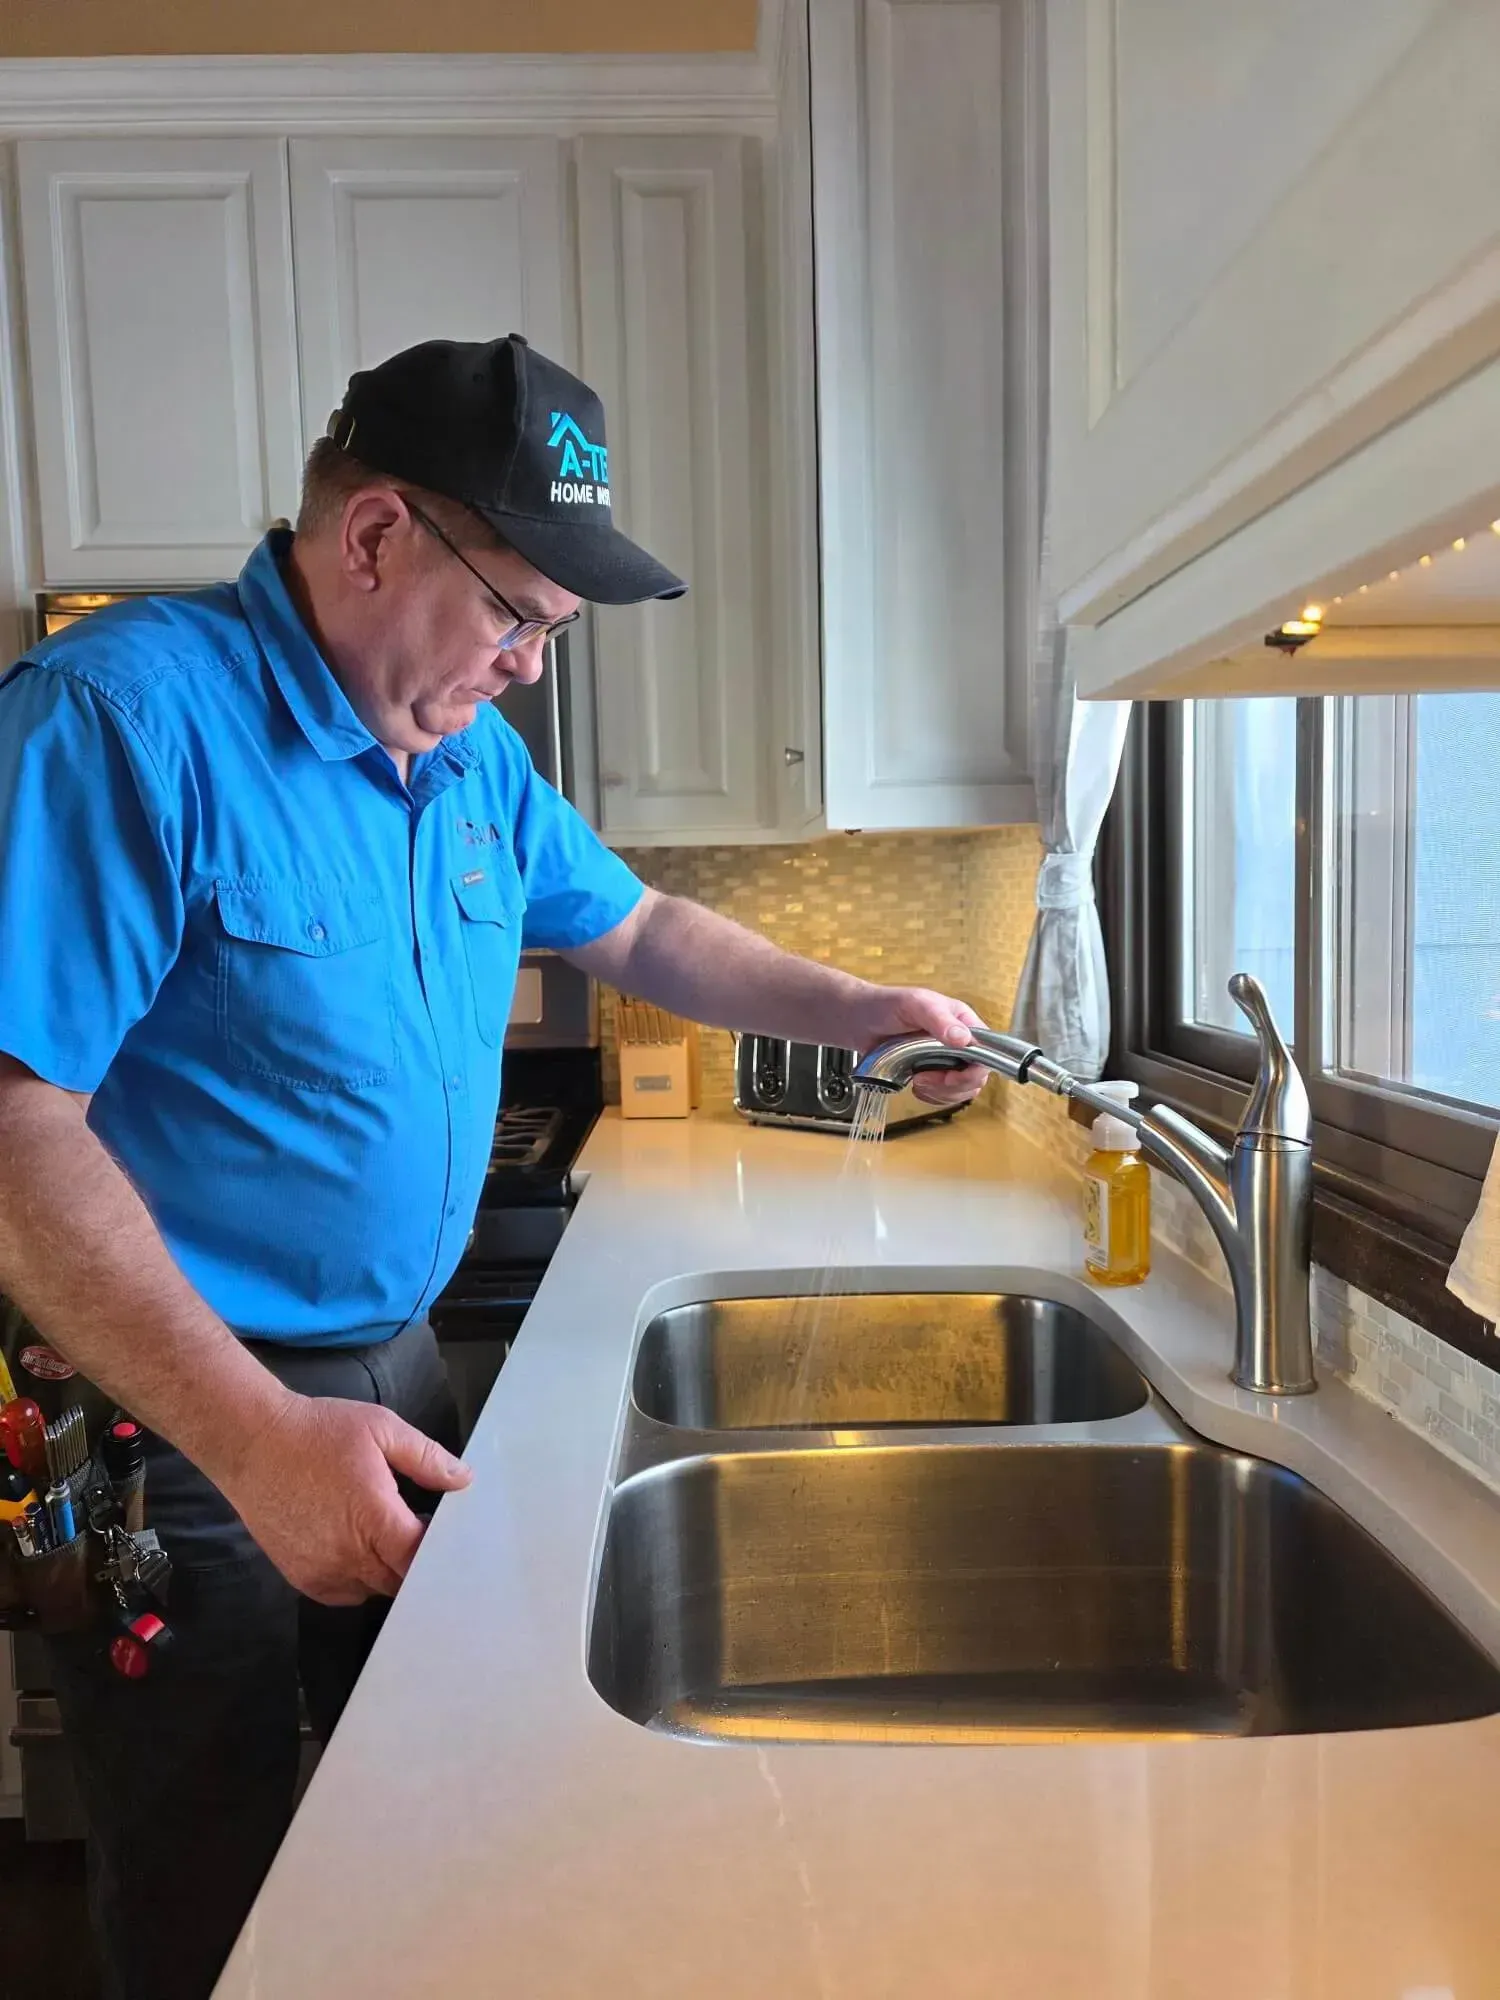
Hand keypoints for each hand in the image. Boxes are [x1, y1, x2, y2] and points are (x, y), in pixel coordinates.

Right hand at [219, 1395, 471, 1605]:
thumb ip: (427, 1458)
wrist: (254, 1443)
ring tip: (385, 1536)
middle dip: (414, 1562)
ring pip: (373, 1590)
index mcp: (375, 1520)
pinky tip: (357, 1546)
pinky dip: (357, 1579)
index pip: (420, 1560)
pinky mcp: (300, 1577)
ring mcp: (322, 1571)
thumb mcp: (382, 1429)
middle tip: (417, 1531)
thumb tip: (464, 1479)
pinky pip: (344, 1593)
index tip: (445, 1535)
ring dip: (386, 1571)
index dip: (437, 1552)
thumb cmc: (319, 1432)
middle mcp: (350, 1556)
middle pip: (400, 1582)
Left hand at [846, 986, 988, 1107]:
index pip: (987, 1051)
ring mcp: (947, 1060)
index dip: (975, 1070)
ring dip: (941, 1093)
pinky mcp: (933, 1074)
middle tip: (924, 1078)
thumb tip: (963, 1039)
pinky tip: (915, 1086)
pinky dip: (932, 1097)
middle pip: (976, 1076)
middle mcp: (960, 1043)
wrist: (860, 1021)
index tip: (951, 1076)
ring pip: (963, 1090)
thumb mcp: (915, 1005)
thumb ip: (939, 1020)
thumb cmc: (888, 1005)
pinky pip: (945, 1095)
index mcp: (964, 1022)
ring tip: (917, 1080)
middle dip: (953, 1085)